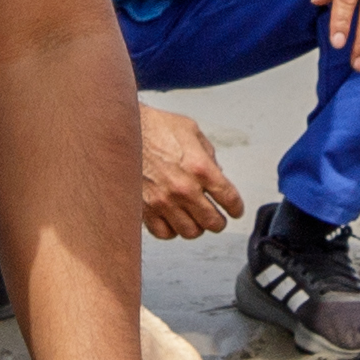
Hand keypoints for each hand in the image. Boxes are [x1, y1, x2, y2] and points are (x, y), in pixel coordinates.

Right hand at [134, 102, 244, 243]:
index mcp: (200, 167)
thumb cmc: (155, 127)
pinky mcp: (145, 209)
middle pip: (213, 222)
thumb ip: (208, 155)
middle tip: (217, 218)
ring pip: (190, 232)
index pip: (229, 199)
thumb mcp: (191, 131)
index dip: (236, 208)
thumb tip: (217, 173)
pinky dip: (172, 229)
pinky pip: (164, 233)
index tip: (235, 210)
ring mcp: (163, 201)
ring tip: (194, 219)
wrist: (122, 129)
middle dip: (219, 221)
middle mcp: (183, 188)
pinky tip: (173, 219)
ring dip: (196, 227)